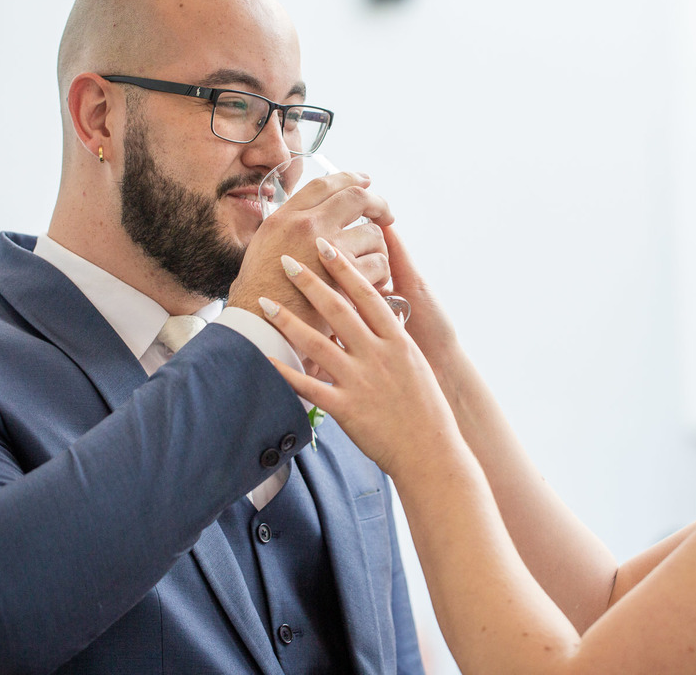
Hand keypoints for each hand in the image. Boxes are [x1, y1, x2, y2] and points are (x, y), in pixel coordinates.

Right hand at [227, 172, 393, 329]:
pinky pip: (378, 263)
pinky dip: (380, 274)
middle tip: (386, 215)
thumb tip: (315, 214)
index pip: (324, 184)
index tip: (364, 181)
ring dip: (378, 248)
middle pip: (355, 196)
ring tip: (372, 261)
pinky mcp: (345, 277)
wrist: (258, 328)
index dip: (349, 178)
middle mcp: (306, 225)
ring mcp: (327, 249)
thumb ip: (289, 228)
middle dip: (377, 203)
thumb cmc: (259, 295)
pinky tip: (372, 282)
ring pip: (373, 233)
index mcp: (285, 217)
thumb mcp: (263, 248)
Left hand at [259, 237, 455, 476]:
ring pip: (318, 342)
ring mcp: (361, 381)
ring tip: (264, 303)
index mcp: (397, 341)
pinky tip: (263, 357)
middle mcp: (378, 355)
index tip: (326, 244)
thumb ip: (391, 340)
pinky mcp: (347, 408)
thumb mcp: (413, 364)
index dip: (344, 267)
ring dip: (288, 320)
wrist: (431, 451)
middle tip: (287, 260)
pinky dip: (284, 371)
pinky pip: (308, 387)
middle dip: (310, 282)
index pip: (367, 294)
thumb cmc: (425, 409)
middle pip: (339, 310)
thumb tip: (375, 316)